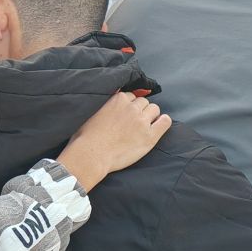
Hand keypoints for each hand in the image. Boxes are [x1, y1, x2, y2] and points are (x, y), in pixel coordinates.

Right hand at [55, 91, 170, 190]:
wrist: (91, 154)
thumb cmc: (86, 137)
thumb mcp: (94, 112)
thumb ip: (107, 104)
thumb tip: (114, 98)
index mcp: (118, 99)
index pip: (131, 96)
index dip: (129, 105)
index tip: (125, 113)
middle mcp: (132, 108)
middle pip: (144, 102)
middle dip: (140, 110)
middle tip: (133, 122)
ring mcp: (142, 122)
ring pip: (154, 109)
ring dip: (150, 116)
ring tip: (144, 126)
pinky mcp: (149, 137)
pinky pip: (165, 122)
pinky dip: (163, 122)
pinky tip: (159, 125)